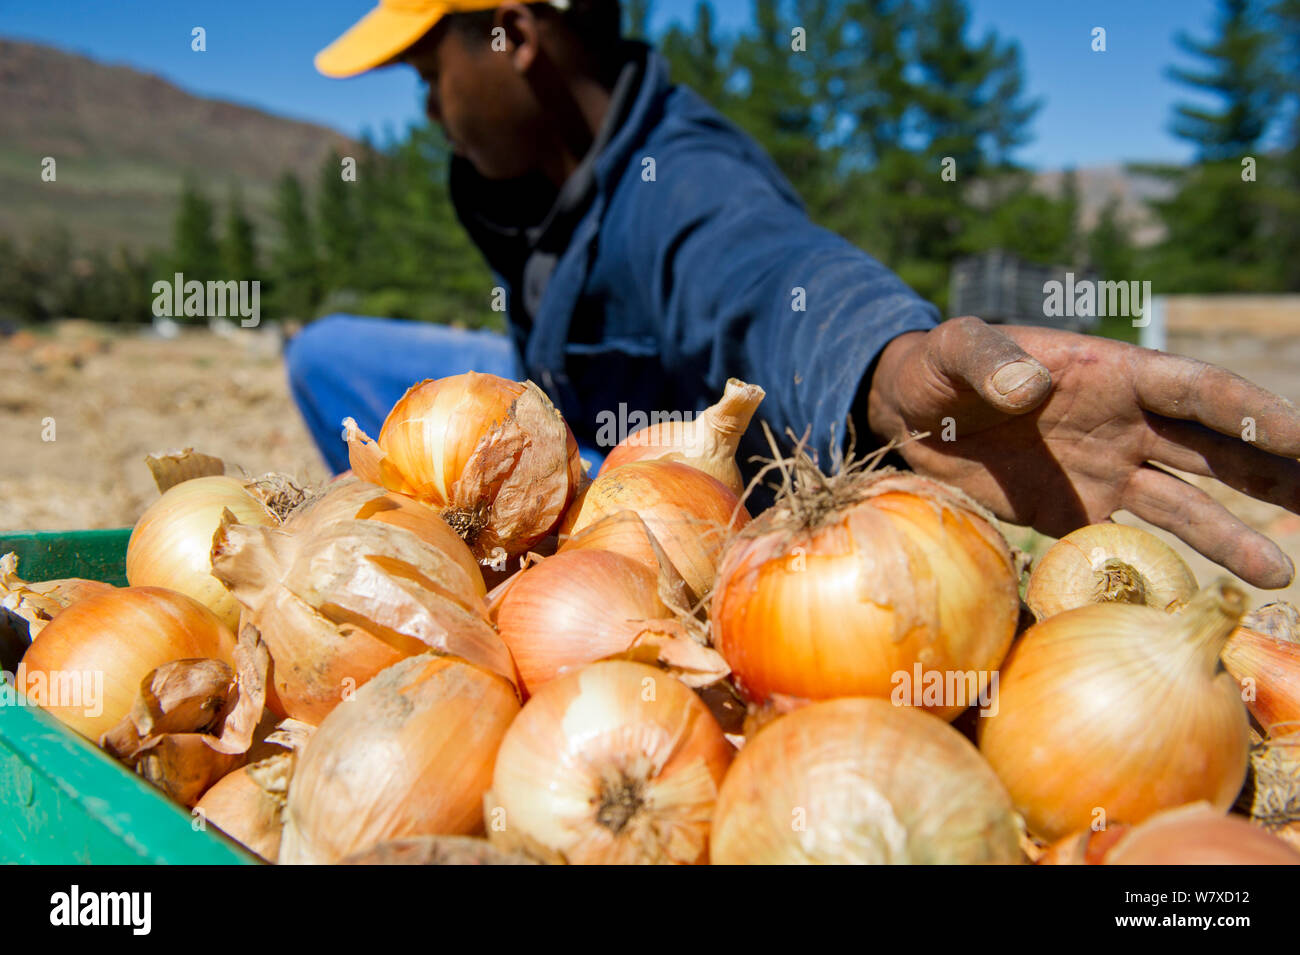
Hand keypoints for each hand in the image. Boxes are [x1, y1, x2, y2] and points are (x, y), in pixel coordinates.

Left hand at [865, 316, 1299, 587]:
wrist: (904, 415)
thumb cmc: (936, 368)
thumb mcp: (954, 351)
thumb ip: (989, 361)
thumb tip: (1031, 385)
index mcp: (1113, 373)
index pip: (1201, 394)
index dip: (1258, 415)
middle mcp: (1125, 423)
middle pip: (1217, 449)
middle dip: (1277, 471)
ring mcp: (1105, 469)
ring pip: (1186, 503)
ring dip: (1234, 533)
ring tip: (1280, 572)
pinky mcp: (1075, 511)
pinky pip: (1132, 541)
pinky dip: (1167, 565)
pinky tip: (1200, 591)